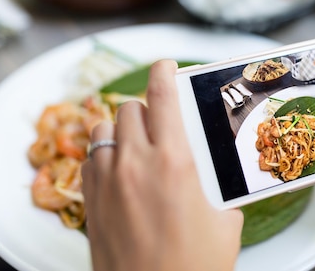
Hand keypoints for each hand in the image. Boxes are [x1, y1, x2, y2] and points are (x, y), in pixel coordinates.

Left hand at [82, 59, 243, 270]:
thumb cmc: (192, 267)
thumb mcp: (224, 224)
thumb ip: (219, 195)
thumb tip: (218, 190)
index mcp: (174, 161)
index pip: (162, 96)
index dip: (163, 71)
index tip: (165, 64)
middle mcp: (135, 162)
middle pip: (129, 108)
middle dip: (146, 109)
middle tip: (160, 122)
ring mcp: (107, 180)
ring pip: (103, 128)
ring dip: (120, 128)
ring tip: (135, 144)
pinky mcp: (90, 200)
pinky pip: (90, 158)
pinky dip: (104, 154)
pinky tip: (118, 170)